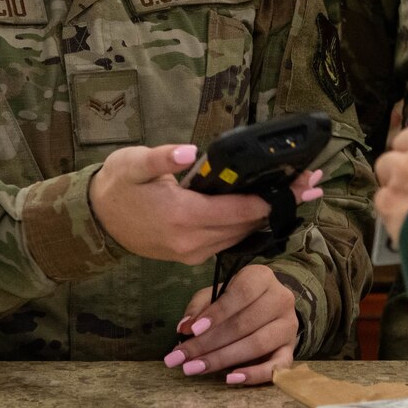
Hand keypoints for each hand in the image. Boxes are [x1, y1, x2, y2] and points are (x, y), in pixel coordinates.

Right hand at [88, 144, 289, 265]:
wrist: (95, 220)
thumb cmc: (117, 186)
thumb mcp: (134, 164)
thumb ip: (162, 158)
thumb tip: (188, 152)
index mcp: (182, 218)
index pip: (240, 211)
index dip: (275, 198)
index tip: (303, 183)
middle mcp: (191, 242)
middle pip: (247, 225)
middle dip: (281, 205)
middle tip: (312, 184)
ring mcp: (191, 253)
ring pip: (240, 236)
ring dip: (269, 216)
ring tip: (298, 194)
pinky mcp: (189, 255)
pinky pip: (227, 241)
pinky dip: (249, 225)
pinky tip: (265, 209)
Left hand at [166, 263, 301, 386]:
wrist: (271, 306)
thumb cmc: (238, 298)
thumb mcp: (218, 293)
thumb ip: (200, 306)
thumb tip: (185, 328)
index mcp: (262, 278)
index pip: (241, 294)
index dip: (216, 313)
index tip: (192, 331)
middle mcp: (281, 299)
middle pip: (244, 323)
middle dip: (208, 343)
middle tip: (180, 357)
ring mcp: (288, 326)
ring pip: (257, 344)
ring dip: (222, 359)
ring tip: (195, 368)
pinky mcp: (291, 349)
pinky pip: (278, 366)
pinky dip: (255, 375)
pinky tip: (231, 378)